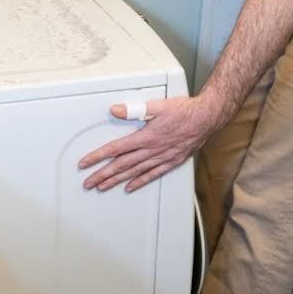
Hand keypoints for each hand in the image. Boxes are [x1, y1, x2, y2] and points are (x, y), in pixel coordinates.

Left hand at [77, 96, 214, 192]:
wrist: (207, 118)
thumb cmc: (184, 111)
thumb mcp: (158, 106)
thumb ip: (135, 109)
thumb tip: (115, 110)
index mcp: (146, 137)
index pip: (116, 149)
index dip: (98, 156)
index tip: (85, 163)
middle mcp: (152, 150)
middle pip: (122, 165)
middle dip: (103, 175)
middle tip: (88, 183)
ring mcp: (162, 158)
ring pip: (134, 172)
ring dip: (116, 181)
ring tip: (103, 187)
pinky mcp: (171, 161)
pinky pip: (152, 174)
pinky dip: (140, 182)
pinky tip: (130, 187)